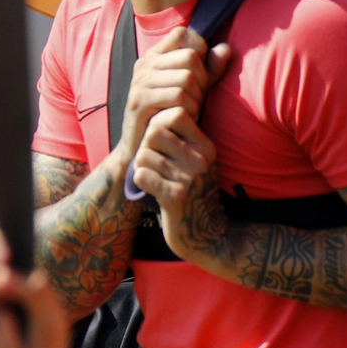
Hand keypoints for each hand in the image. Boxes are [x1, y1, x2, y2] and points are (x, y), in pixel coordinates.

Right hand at [117, 27, 232, 159]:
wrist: (143, 148)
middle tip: (198, 99)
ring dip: (197, 98)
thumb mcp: (194, 89)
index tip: (201, 73)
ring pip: (186, 78)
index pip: (182, 34)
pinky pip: (178, 96)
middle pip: (190, 57)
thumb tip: (226, 48)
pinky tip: (187, 119)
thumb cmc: (171, 115)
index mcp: (154, 56)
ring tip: (192, 111)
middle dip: (203, 79)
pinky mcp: (140, 102)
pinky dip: (190, 109)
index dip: (200, 49)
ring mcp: (140, 82)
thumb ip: (210, 69)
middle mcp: (144, 65)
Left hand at [130, 106, 229, 261]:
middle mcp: (201, 160)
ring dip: (141, 166)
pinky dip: (139, 181)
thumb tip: (153, 113)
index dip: (160, 122)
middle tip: (151, 160)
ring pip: (143, 155)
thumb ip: (180, 139)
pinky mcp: (175, 197)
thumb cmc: (194, 193)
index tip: (159, 140)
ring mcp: (189, 178)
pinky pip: (141, 175)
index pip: (177, 114)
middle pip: (154, 131)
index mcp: (206, 147)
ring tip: (153, 177)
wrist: (207, 235)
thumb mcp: (196, 162)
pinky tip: (151, 188)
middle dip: (145, 144)